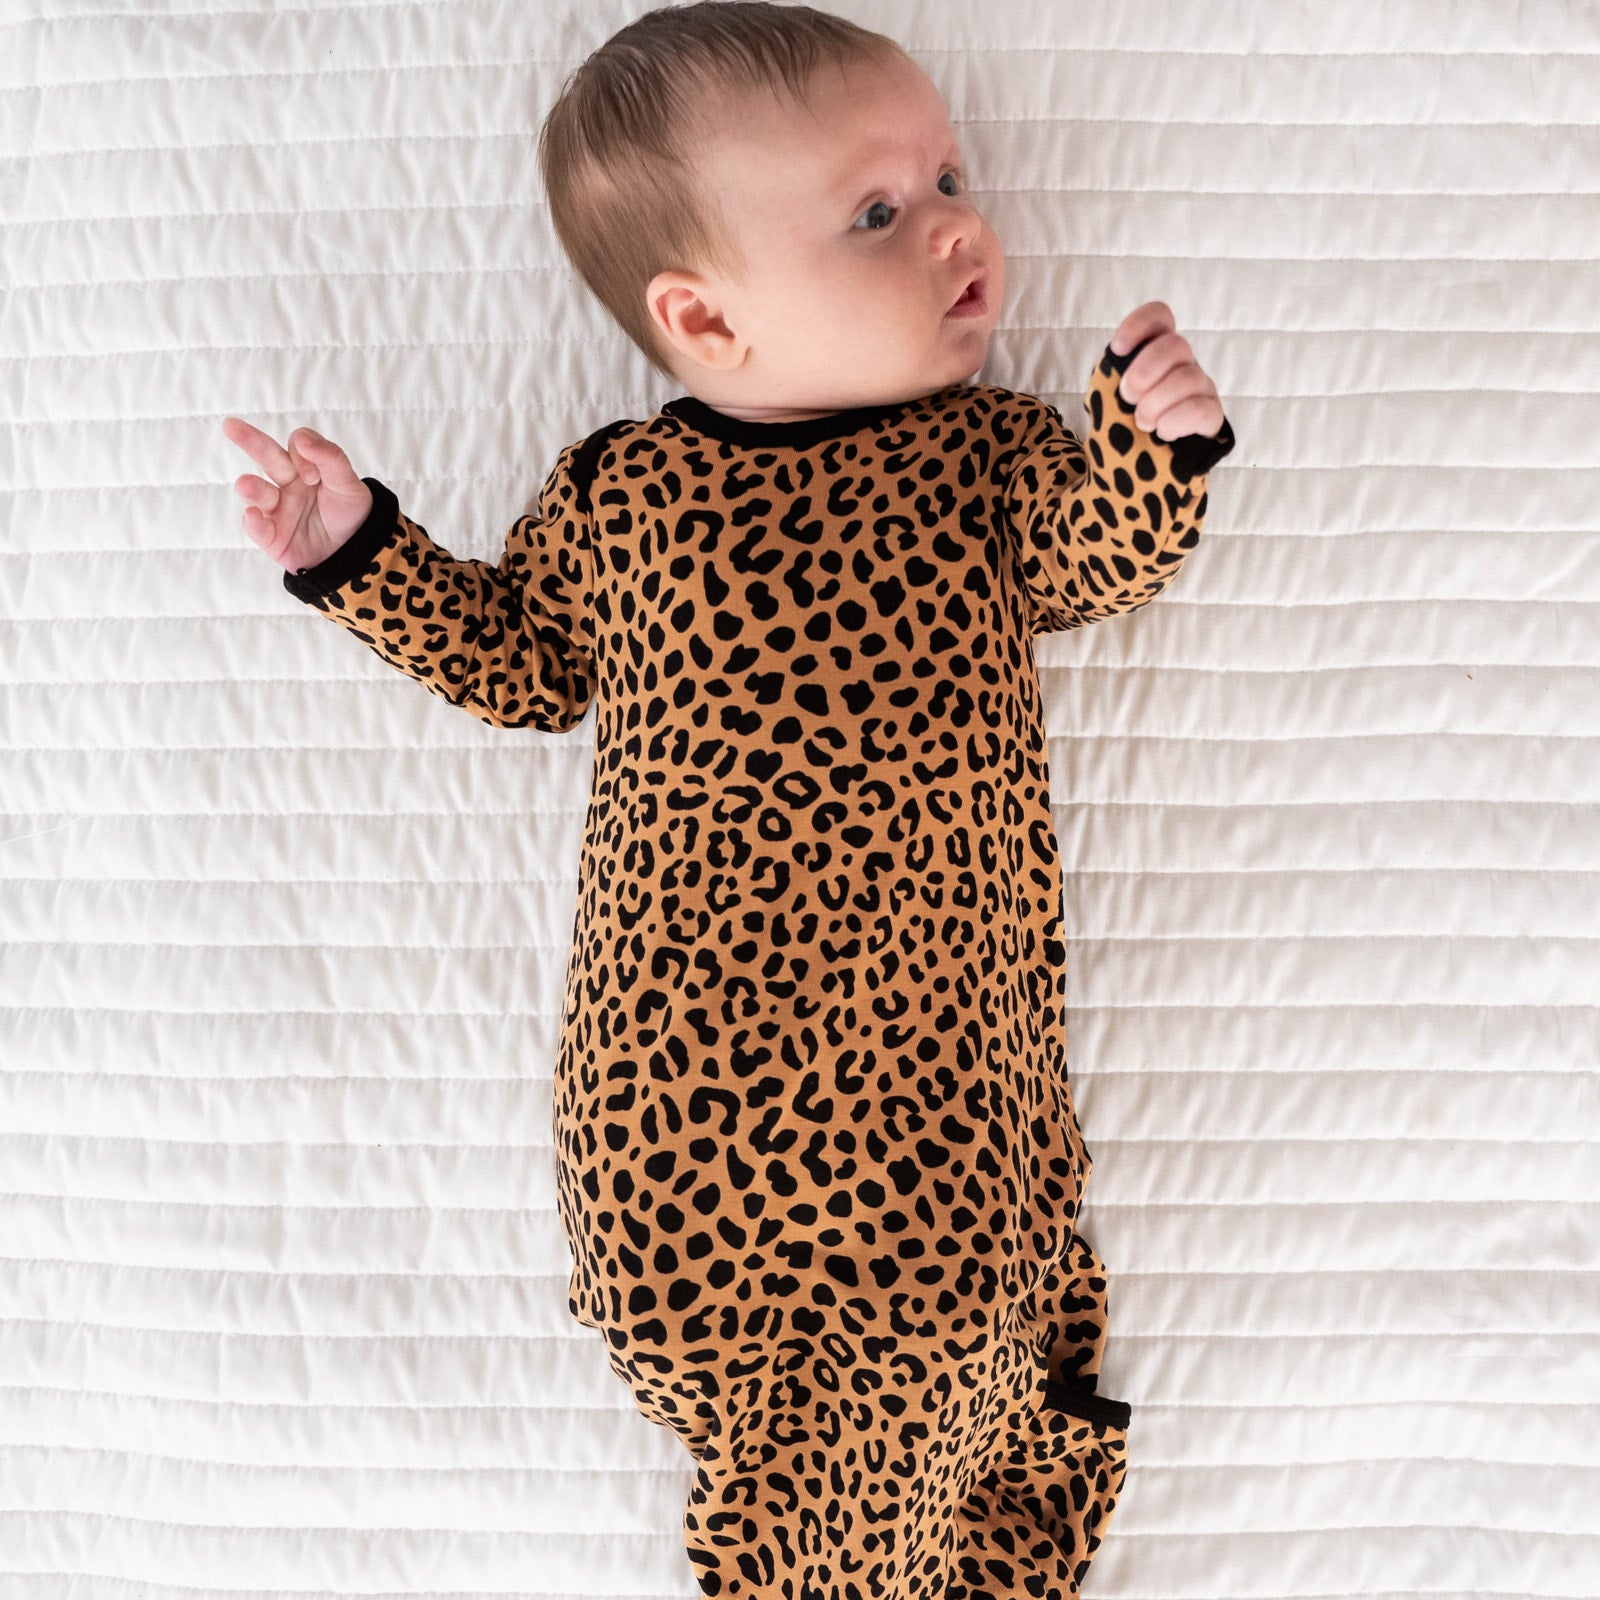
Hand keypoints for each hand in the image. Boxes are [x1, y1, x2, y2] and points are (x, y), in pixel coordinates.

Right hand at [221, 417, 373, 573]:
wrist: (355, 552)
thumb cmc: (349, 513)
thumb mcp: (348, 484)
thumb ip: (331, 458)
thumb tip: (303, 439)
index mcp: (306, 467)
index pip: (296, 447)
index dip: (303, 453)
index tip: (315, 476)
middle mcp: (287, 484)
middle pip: (268, 458)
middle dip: (251, 441)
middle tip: (231, 426)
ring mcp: (277, 509)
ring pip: (258, 493)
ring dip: (251, 488)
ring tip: (246, 485)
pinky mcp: (272, 536)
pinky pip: (259, 529)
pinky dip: (254, 524)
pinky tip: (253, 515)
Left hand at [1107, 302, 1226, 442]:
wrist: (1129, 471)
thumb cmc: (1119, 428)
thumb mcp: (1105, 395)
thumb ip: (1110, 370)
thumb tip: (1119, 353)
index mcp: (1154, 353)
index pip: (1160, 317)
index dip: (1140, 325)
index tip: (1118, 351)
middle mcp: (1182, 365)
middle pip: (1176, 345)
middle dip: (1145, 371)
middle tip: (1127, 397)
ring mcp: (1201, 389)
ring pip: (1189, 378)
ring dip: (1156, 403)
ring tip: (1142, 423)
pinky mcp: (1211, 418)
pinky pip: (1201, 409)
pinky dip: (1175, 421)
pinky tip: (1163, 432)